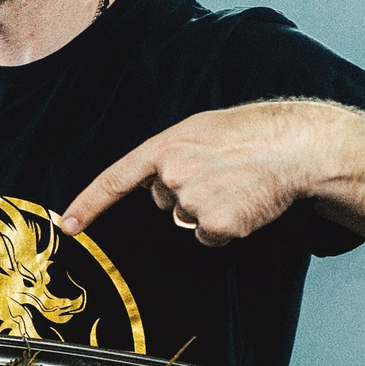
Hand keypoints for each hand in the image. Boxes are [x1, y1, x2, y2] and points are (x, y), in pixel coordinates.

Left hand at [59, 101, 335, 246]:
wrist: (297, 145)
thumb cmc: (253, 133)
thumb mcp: (202, 130)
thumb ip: (173, 155)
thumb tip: (162, 186)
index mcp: (166, 146)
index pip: (115, 179)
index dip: (89, 204)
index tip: (68, 226)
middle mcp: (173, 174)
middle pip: (165, 201)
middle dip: (188, 192)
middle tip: (224, 172)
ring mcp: (193, 201)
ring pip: (188, 220)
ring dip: (211, 208)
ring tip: (239, 184)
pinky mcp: (216, 225)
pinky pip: (210, 235)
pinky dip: (228, 225)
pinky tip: (246, 202)